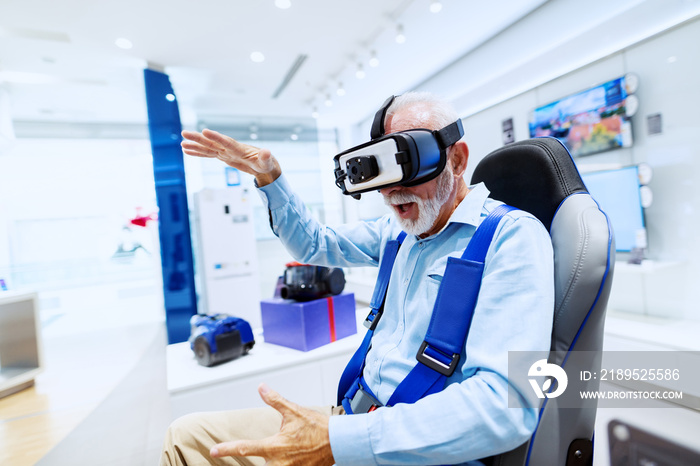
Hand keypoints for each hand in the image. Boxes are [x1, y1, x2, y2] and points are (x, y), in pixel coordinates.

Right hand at [181, 129, 281, 185]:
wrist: (262, 164)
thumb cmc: (266, 163)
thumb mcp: (267, 162)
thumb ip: (265, 157)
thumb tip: (267, 152)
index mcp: (240, 149)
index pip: (226, 142)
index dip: (216, 137)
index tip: (204, 131)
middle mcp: (230, 148)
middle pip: (212, 142)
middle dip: (199, 138)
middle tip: (184, 133)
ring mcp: (225, 152)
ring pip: (208, 148)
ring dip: (195, 145)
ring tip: (182, 143)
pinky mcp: (223, 156)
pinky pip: (208, 154)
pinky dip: (198, 153)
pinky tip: (186, 150)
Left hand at [210, 384, 334, 465]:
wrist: (339, 441)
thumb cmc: (318, 427)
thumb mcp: (294, 410)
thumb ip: (275, 400)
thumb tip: (262, 388)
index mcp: (275, 446)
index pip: (244, 447)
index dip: (227, 449)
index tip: (214, 450)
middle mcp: (279, 462)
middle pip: (260, 463)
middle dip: (263, 456)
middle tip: (279, 444)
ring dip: (275, 460)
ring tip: (290, 448)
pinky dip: (286, 463)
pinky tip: (296, 456)